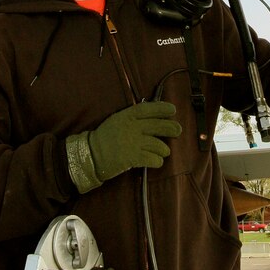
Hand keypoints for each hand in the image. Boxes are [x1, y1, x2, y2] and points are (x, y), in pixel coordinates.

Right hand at [66, 101, 181, 193]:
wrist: (91, 154)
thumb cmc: (106, 137)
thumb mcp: (118, 120)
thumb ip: (133, 118)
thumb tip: (154, 116)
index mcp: (127, 115)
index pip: (148, 108)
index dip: (162, 108)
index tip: (173, 110)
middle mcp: (132, 127)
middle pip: (158, 125)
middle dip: (171, 128)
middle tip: (178, 130)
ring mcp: (133, 142)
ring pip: (158, 144)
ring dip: (164, 149)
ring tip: (164, 151)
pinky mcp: (132, 158)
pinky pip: (152, 159)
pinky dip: (157, 161)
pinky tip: (157, 161)